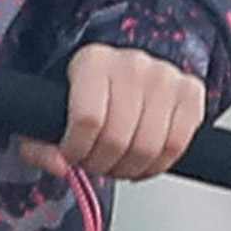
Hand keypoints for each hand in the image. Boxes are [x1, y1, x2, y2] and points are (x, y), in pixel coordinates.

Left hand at [46, 43, 214, 184]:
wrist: (121, 76)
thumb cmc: (86, 97)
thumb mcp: (48, 115)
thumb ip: (39, 145)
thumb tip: (60, 166)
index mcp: (92, 61)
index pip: (87, 119)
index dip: (77, 150)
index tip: (72, 155)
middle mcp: (132, 63)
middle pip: (118, 138)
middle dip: (102, 164)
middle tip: (95, 164)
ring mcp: (166, 76)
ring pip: (149, 147)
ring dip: (128, 169)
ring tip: (117, 164)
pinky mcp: (191, 92)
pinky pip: (177, 145)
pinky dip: (157, 165)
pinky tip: (142, 161)